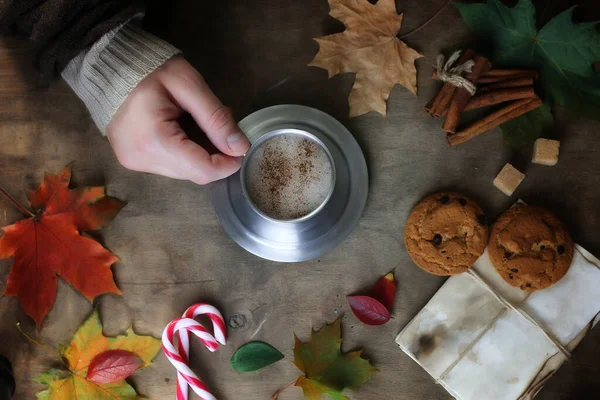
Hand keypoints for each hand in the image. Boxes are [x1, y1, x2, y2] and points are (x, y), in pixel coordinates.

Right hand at [106, 56, 249, 184]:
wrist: (109, 64)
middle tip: (219, 125)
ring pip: (183, 171)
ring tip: (198, 122)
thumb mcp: (190, 86)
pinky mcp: (132, 160)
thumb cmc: (150, 69)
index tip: (240, 146)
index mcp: (154, 141)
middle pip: (194, 173)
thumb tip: (240, 147)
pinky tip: (183, 129)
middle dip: (215, 154)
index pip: (202, 170)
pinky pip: (169, 165)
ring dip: (200, 153)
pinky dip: (184, 152)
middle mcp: (141, 160)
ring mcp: (133, 162)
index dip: (228, 164)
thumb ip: (216, 119)